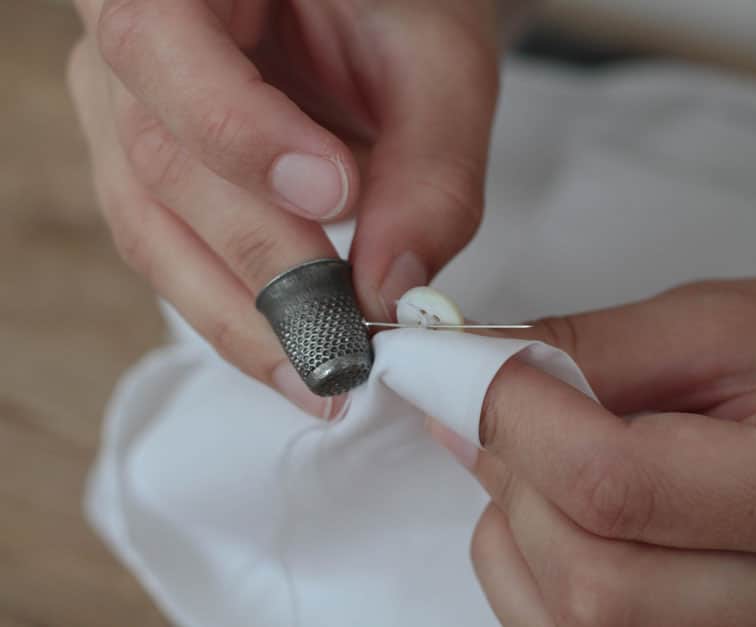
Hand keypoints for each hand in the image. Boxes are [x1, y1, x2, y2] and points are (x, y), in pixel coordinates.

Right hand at [67, 0, 501, 414]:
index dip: (241, 134)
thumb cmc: (398, 11)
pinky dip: (242, 313)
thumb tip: (391, 291)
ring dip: (244, 319)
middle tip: (345, 341)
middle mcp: (127, 45)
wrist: (369, 9)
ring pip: (154, 232)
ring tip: (324, 376)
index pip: (163, 46)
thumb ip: (429, 167)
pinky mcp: (154, 178)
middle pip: (160, 163)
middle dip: (261, 265)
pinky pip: (176, 256)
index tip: (333, 198)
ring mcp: (127, 116)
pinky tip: (299, 354)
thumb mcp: (437, 61)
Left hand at [430, 268, 755, 625]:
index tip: (462, 368)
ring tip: (543, 458)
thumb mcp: (719, 322)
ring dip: (515, 533)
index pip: (620, 488)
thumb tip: (464, 381)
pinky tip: (560, 514)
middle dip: (512, 482)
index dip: (516, 421)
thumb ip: (586, 352)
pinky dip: (532, 577)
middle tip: (500, 407)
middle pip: (591, 585)